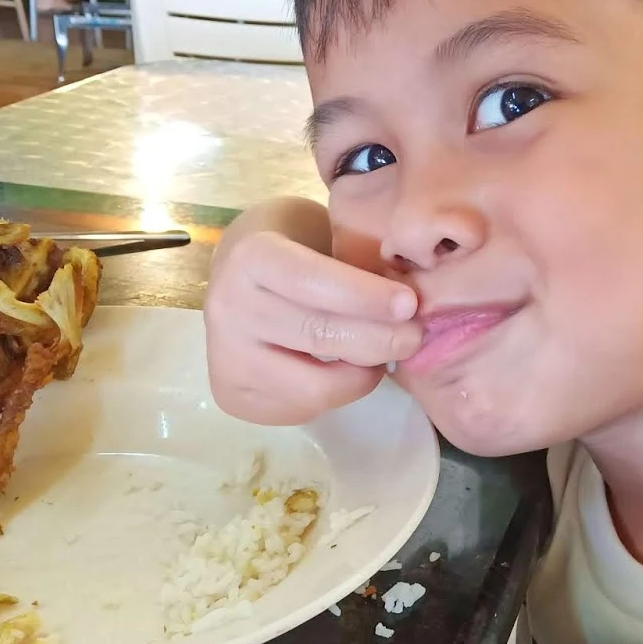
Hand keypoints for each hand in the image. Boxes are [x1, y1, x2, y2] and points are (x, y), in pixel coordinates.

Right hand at [204, 229, 422, 425]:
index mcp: (252, 257)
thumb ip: (354, 263)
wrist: (236, 277)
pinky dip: (336, 394)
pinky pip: (301, 409)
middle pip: (317, 335)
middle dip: (378, 341)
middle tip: (414, 337)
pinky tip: (345, 371)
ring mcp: (227, 358)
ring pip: (313, 386)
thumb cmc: (294, 248)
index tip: (409, 305)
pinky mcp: (233, 396)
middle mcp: (230, 308)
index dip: (365, 296)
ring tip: (382, 358)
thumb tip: (407, 304)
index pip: (312, 281)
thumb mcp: (321, 234)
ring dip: (361, 376)